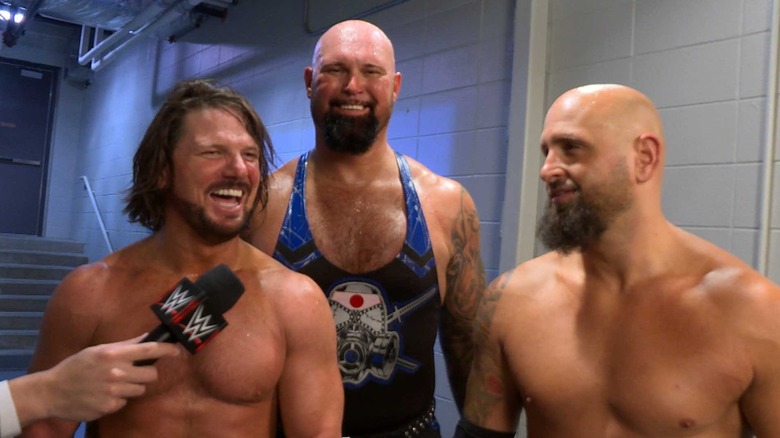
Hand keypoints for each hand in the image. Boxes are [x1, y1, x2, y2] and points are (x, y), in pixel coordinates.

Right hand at [14, 335, 178, 423]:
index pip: (149, 350)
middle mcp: (116, 372)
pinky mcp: (109, 407)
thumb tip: (148, 337)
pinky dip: (119, 398)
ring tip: (113, 382)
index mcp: (113, 354)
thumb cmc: (76, 366)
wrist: (52, 391)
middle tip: (134, 371)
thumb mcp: (98, 349)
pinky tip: (104, 393)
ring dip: (132, 385)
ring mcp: (113, 391)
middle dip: (147, 373)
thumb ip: (125, 344)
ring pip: (140, 388)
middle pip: (151, 374)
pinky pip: (125, 401)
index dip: (168, 350)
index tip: (178, 351)